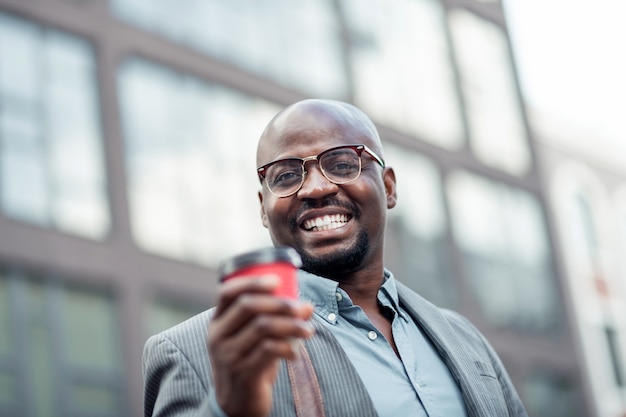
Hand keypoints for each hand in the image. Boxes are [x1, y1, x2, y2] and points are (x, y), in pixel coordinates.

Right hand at [207, 275, 314, 416]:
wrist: (236, 404)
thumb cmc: (248, 362)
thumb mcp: (252, 339)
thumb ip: (274, 320)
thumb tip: (307, 305)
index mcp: (217, 322)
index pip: (228, 292)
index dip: (252, 281)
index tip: (277, 280)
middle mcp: (218, 336)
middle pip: (248, 306)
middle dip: (280, 303)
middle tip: (302, 308)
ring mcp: (228, 355)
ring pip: (262, 327)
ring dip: (291, 325)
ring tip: (308, 330)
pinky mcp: (242, 372)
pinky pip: (268, 350)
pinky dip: (287, 347)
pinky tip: (296, 354)